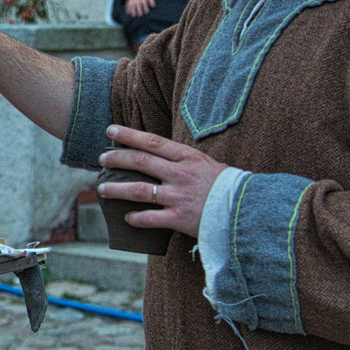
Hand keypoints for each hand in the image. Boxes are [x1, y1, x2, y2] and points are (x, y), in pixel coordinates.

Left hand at [96, 124, 225, 239]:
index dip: (129, 135)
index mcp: (188, 158)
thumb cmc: (229, 187)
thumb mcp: (208, 165)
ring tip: (102, 189)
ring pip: (139, 190)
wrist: (248, 210)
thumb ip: (185, 162)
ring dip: (117, 189)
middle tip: (101, 158)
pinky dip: (136, 218)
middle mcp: (180, 174)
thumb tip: (163, 157)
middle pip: (141, 162)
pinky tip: (127, 218)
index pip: (153, 142)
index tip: (111, 130)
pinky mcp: (180, 218)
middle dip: (117, 158)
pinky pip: (151, 218)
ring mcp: (179, 196)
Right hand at [125, 0, 155, 17]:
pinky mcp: (129, 1)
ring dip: (133, 12)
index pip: (145, 5)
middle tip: (140, 15)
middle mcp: (138, 0)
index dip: (146, 10)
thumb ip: (152, 0)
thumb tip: (153, 6)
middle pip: (139, 7)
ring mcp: (133, 1)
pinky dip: (128, 10)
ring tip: (133, 16)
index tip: (146, 12)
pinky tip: (128, 13)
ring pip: (133, 7)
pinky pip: (128, 6)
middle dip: (139, 12)